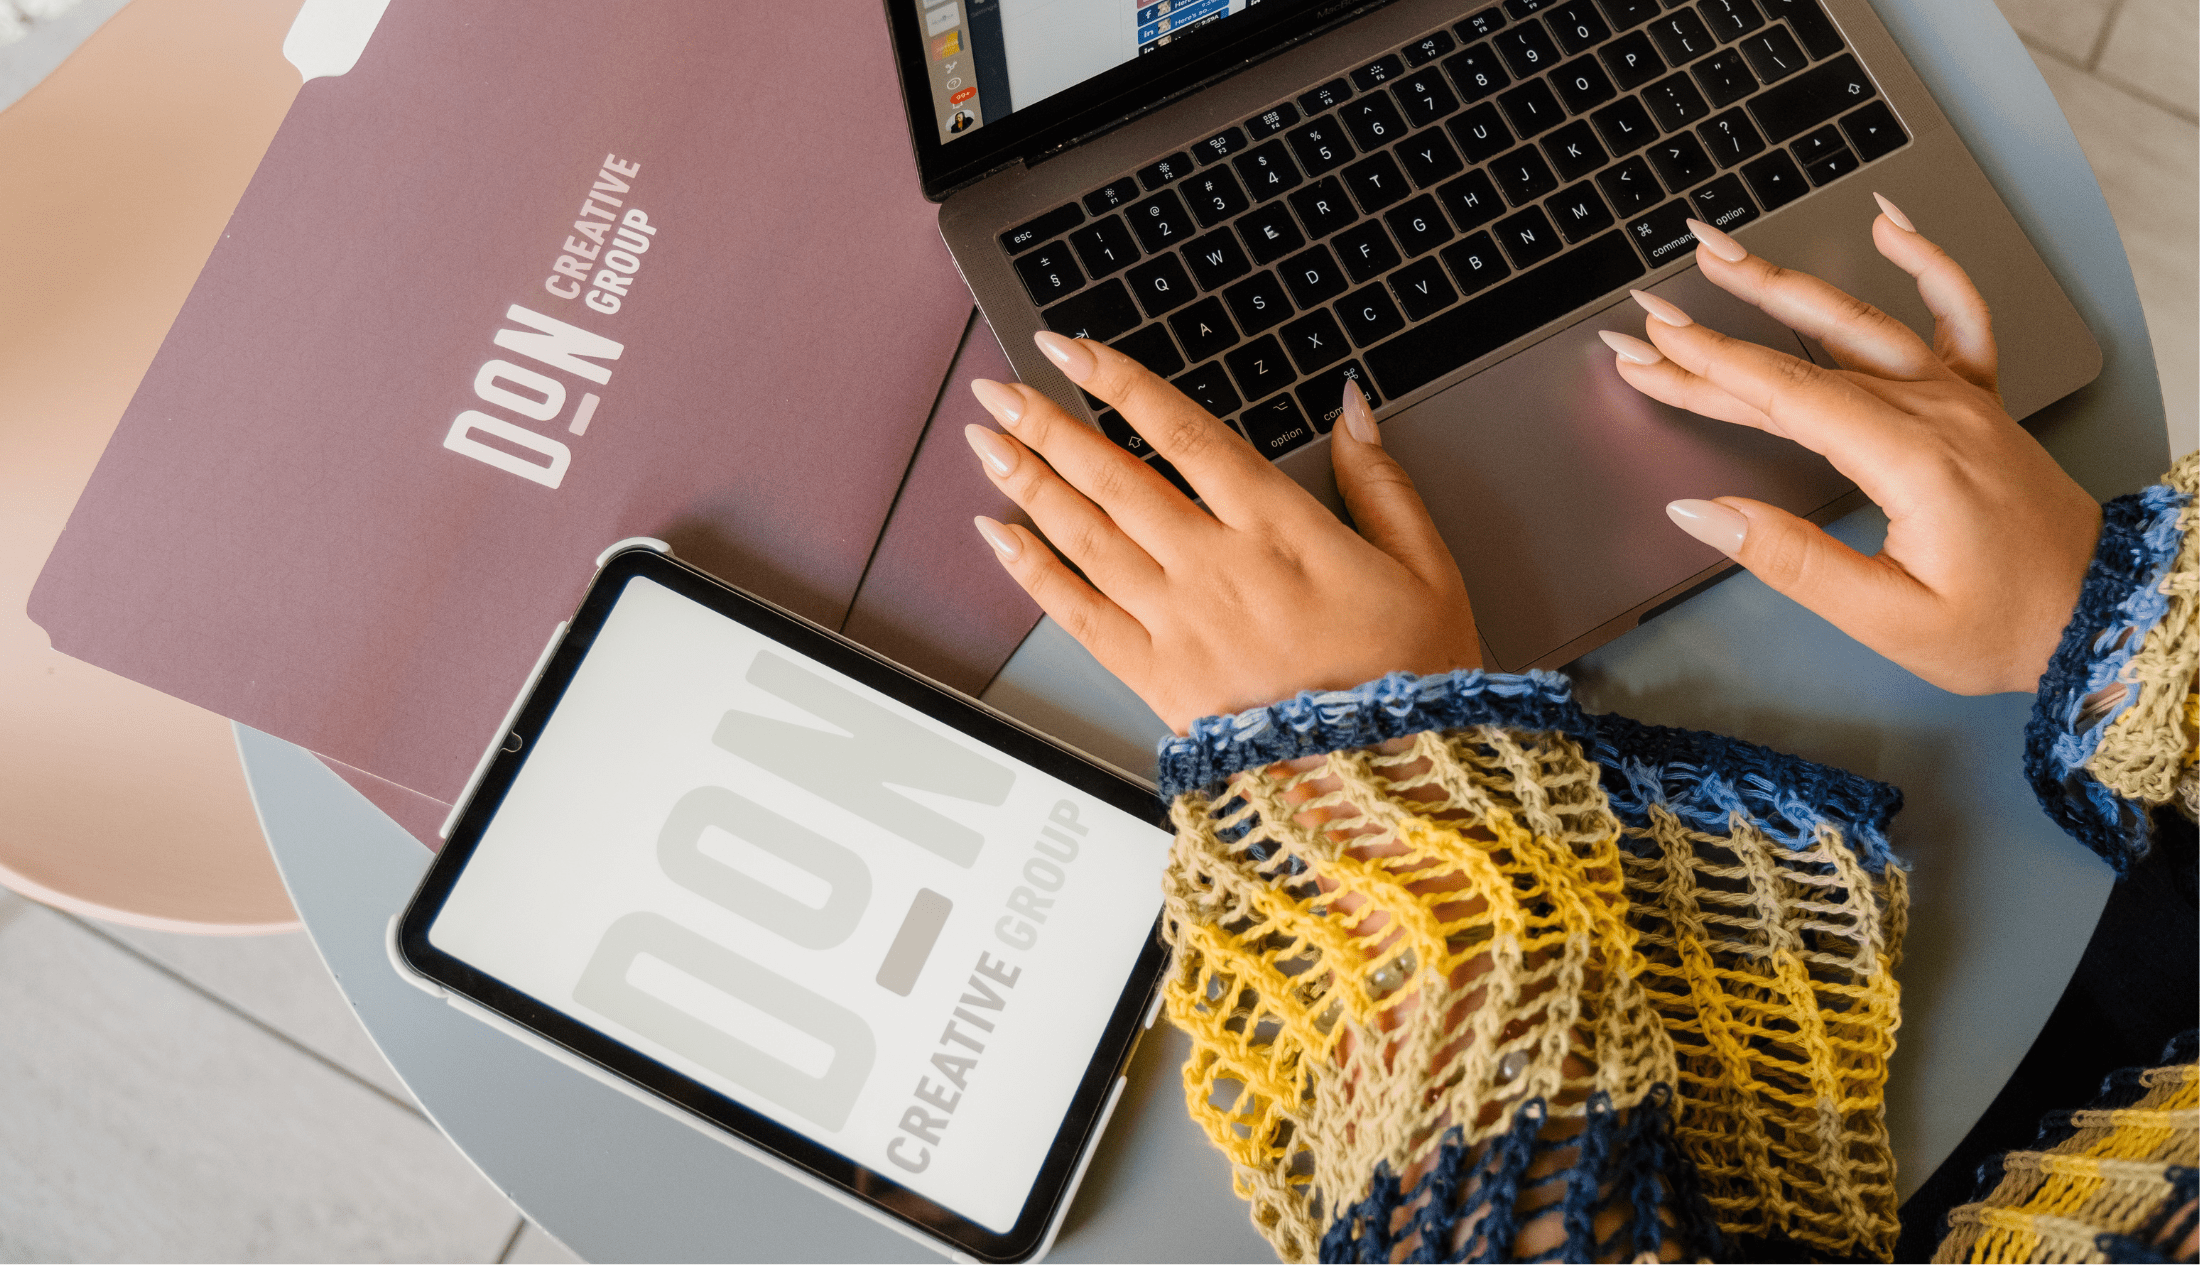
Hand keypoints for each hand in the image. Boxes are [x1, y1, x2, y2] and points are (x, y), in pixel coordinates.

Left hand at [963, 331, 1478, 733]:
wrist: (1387, 781)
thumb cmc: (1413, 679)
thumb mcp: (1425, 566)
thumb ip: (1380, 480)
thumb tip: (1351, 407)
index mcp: (1279, 527)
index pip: (1181, 431)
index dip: (1118, 381)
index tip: (1072, 349)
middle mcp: (1215, 566)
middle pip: (1113, 477)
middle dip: (1048, 424)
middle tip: (1001, 389)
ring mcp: (1178, 623)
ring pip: (1085, 536)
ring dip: (1028, 483)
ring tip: (986, 442)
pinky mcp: (1157, 679)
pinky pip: (1079, 616)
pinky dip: (1033, 573)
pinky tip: (1000, 538)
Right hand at [1601, 197, 2101, 695]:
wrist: (2098, 613)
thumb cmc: (2001, 626)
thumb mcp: (1886, 617)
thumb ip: (1789, 559)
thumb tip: (1702, 513)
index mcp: (1910, 458)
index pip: (1786, 395)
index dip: (1708, 367)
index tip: (1648, 347)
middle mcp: (1935, 411)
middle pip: (1803, 356)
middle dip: (1716, 329)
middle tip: (1646, 310)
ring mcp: (1959, 399)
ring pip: (1860, 322)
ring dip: (1784, 283)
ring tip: (1723, 253)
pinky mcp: (1977, 403)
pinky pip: (1956, 313)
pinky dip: (1926, 261)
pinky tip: (1888, 224)